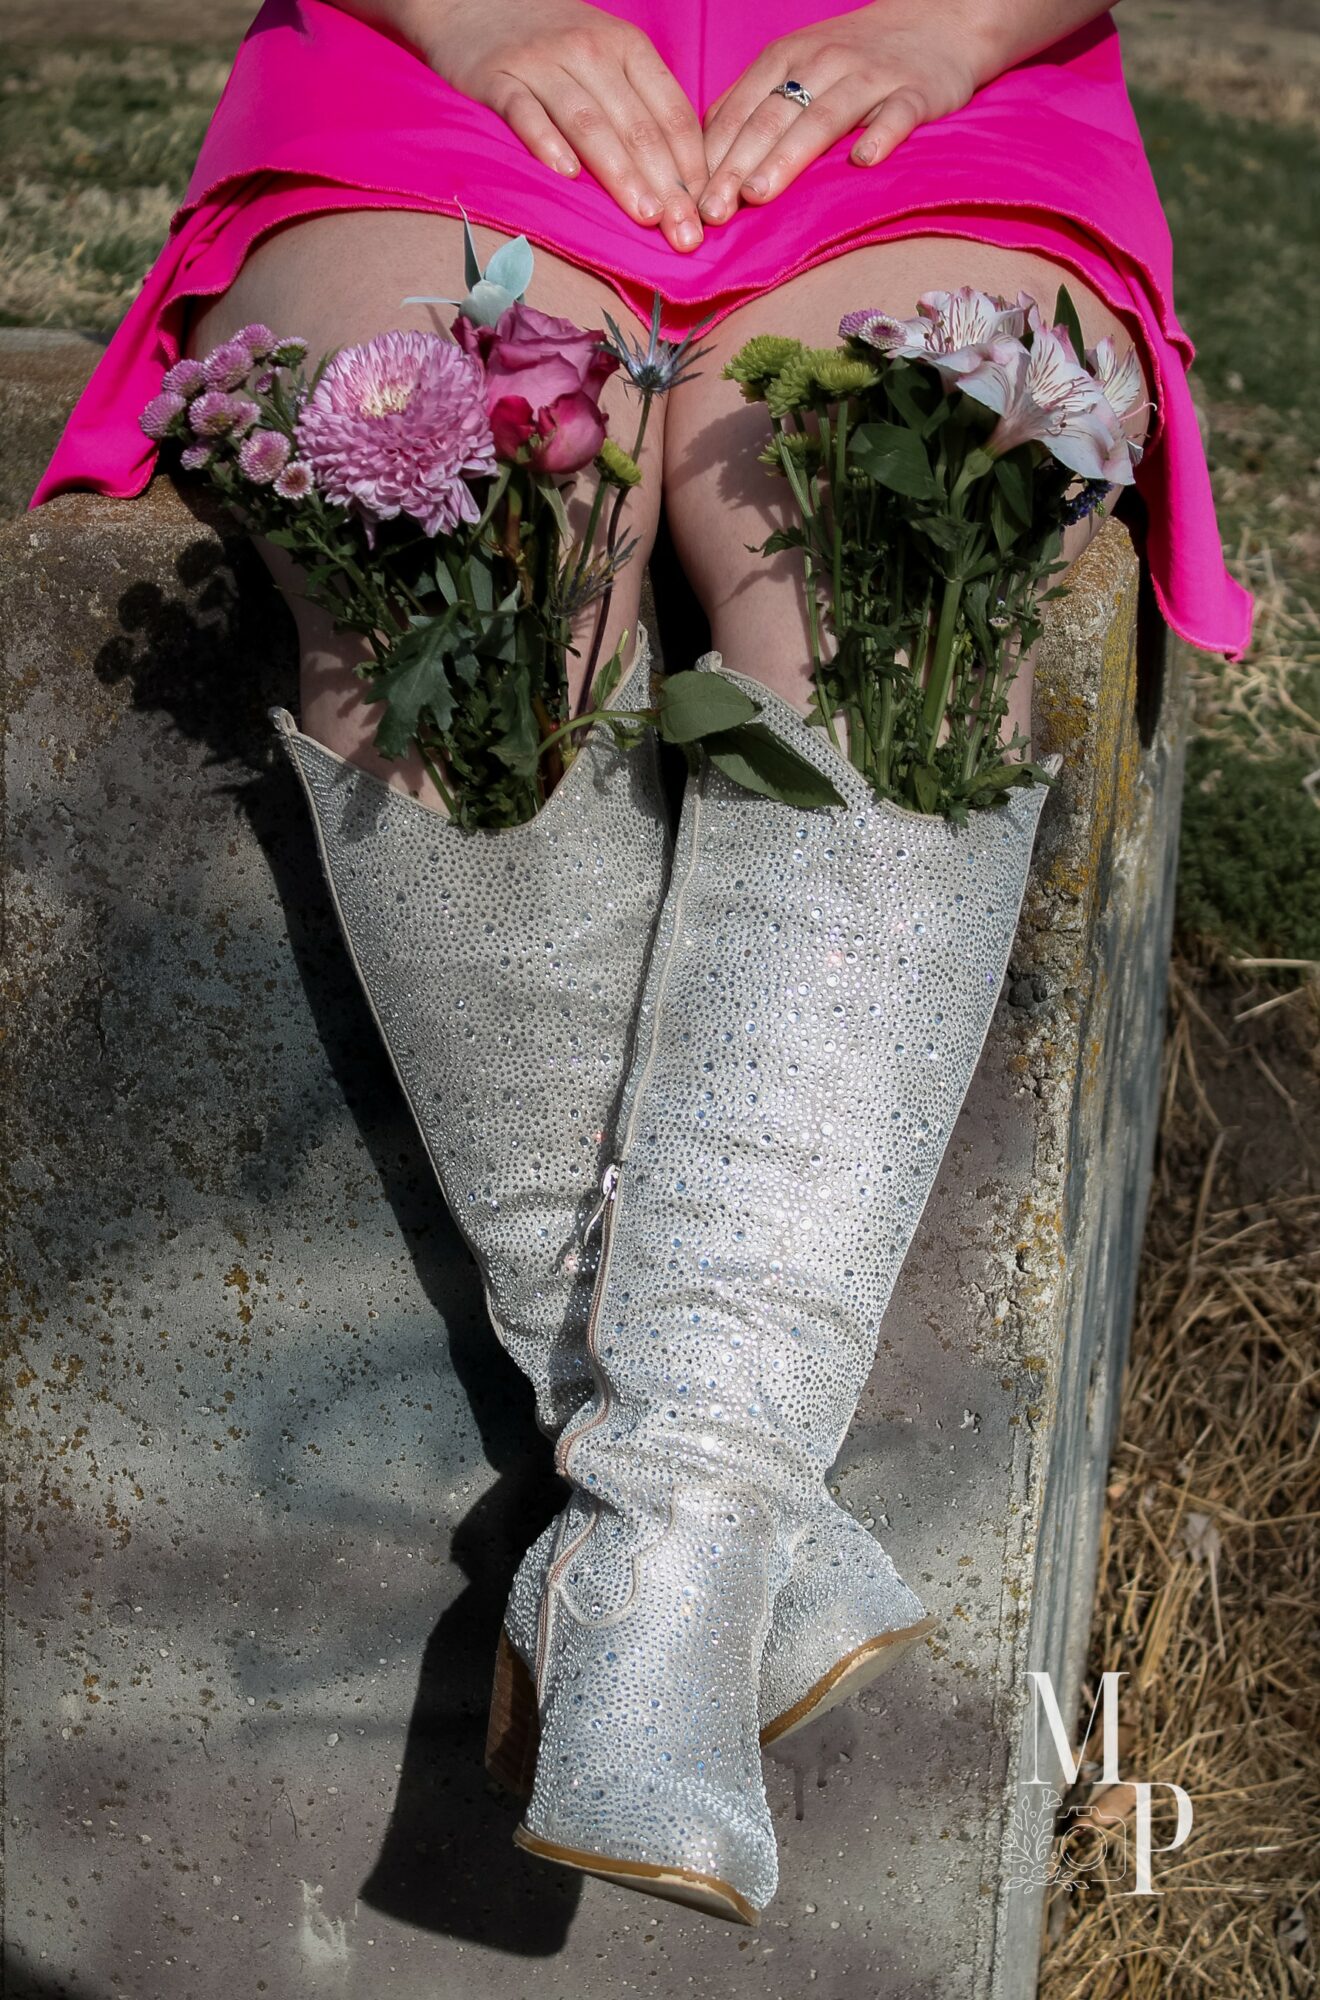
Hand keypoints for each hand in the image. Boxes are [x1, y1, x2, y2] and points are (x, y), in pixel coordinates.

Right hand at [415, 0, 708, 250]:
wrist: (476, 1)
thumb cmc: (555, 44)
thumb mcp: (609, 56)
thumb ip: (642, 106)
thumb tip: (683, 181)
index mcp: (627, 48)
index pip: (670, 113)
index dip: (692, 167)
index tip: (705, 214)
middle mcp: (589, 51)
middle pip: (636, 126)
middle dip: (666, 184)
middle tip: (684, 233)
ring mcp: (542, 63)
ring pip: (589, 122)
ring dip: (620, 172)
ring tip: (644, 215)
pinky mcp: (497, 77)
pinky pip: (525, 112)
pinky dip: (545, 141)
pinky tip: (565, 174)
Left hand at [696, 1, 986, 222]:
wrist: (939, 22)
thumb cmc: (855, 58)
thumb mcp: (796, 66)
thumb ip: (754, 104)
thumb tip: (703, 156)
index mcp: (786, 58)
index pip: (740, 110)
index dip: (711, 156)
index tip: (687, 201)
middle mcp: (823, 62)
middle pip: (772, 117)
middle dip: (737, 165)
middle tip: (711, 211)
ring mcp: (870, 76)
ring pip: (823, 117)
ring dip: (789, 156)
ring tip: (760, 194)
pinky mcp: (915, 91)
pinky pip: (897, 114)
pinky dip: (882, 135)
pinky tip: (864, 161)